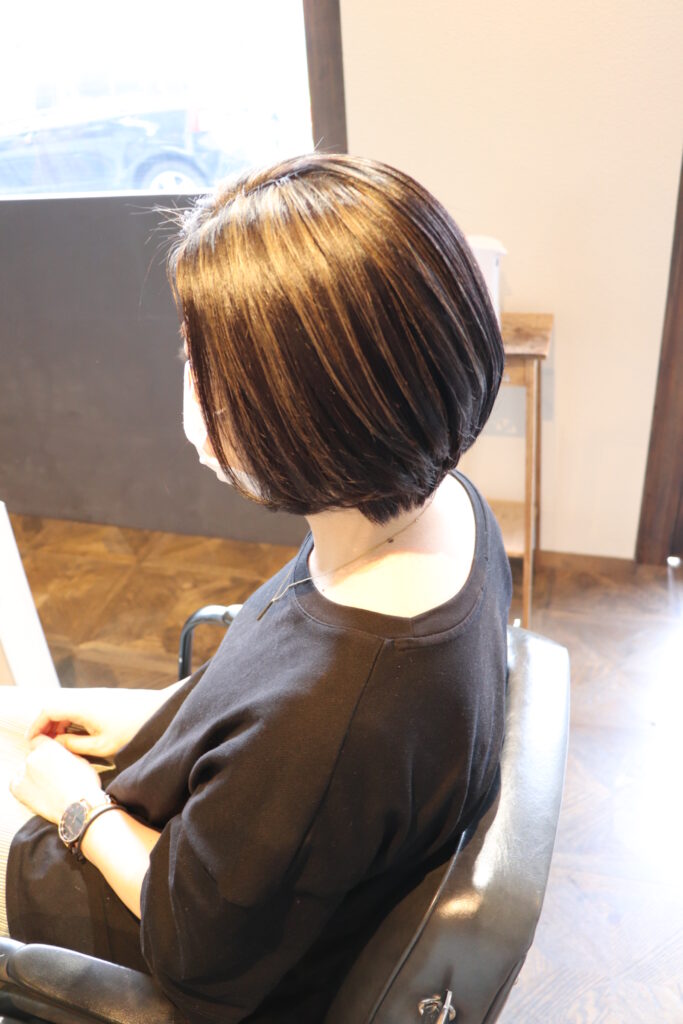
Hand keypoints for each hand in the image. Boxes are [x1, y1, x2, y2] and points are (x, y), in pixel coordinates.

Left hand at [10, 735, 102, 824]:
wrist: (78, 808)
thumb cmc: (84, 786)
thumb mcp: (79, 759)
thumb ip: (63, 752)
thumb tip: (58, 753)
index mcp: (48, 747)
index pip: (39, 740)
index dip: (46, 748)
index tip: (50, 757)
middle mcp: (32, 757)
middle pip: (32, 755)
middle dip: (41, 762)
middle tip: (53, 774)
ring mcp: (22, 773)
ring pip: (25, 769)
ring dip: (33, 774)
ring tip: (49, 785)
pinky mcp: (17, 789)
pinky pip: (18, 782)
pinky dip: (26, 786)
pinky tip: (41, 791)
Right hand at [24, 686, 173, 757]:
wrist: (161, 713)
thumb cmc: (133, 730)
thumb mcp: (101, 745)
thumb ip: (74, 745)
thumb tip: (56, 744)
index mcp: (82, 706)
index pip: (48, 710)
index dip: (37, 725)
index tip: (33, 742)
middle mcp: (87, 697)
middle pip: (56, 708)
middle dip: (47, 727)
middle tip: (46, 747)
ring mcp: (96, 696)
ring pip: (68, 708)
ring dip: (61, 725)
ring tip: (62, 745)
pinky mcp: (105, 699)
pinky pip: (80, 708)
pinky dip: (73, 721)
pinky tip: (78, 737)